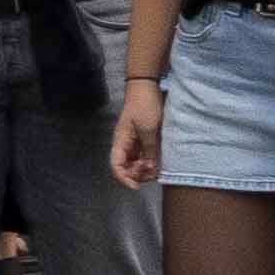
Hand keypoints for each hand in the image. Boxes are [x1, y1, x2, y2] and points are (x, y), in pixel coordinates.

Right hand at [107, 75, 167, 190]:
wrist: (147, 88)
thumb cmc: (144, 106)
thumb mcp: (148, 129)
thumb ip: (150, 149)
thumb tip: (152, 167)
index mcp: (120, 142)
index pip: (116, 165)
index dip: (124, 178)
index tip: (137, 186)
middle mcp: (125, 144)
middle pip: (126, 167)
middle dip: (137, 174)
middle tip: (152, 173)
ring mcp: (134, 141)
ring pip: (135, 162)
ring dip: (144, 169)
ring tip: (156, 167)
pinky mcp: (143, 138)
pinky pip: (144, 155)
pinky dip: (150, 161)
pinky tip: (158, 161)